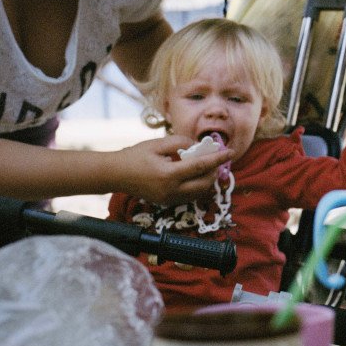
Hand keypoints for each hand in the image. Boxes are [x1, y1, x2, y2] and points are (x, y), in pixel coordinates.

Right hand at [110, 134, 234, 206]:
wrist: (115, 174)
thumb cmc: (135, 156)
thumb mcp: (157, 144)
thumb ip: (180, 143)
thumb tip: (197, 146)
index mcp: (168, 175)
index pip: (201, 167)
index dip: (218, 159)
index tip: (230, 152)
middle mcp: (171, 191)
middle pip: (204, 184)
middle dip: (215, 171)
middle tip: (219, 159)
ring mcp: (169, 199)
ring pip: (199, 193)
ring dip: (208, 180)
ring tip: (210, 166)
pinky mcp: (167, 203)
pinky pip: (190, 197)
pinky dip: (198, 186)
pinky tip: (198, 175)